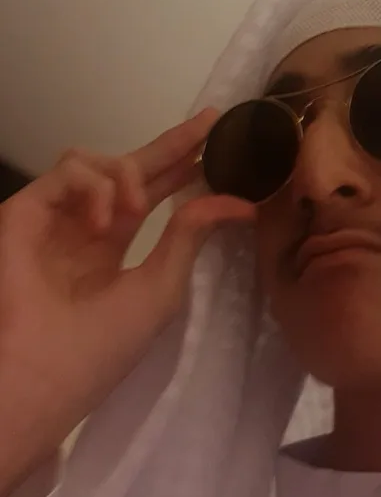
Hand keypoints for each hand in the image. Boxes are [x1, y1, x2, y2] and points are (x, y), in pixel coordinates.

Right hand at [0, 110, 254, 496]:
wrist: (44, 373)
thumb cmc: (102, 345)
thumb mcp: (161, 288)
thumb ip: (191, 236)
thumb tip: (238, 201)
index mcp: (113, 249)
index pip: (153, 194)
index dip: (183, 167)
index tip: (219, 143)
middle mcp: (83, 227)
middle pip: (130, 166)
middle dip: (171, 143)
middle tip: (209, 122)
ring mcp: (54, 217)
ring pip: (96, 160)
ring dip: (129, 176)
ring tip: (142, 210)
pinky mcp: (26, 211)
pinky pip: (67, 170)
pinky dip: (96, 187)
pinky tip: (107, 222)